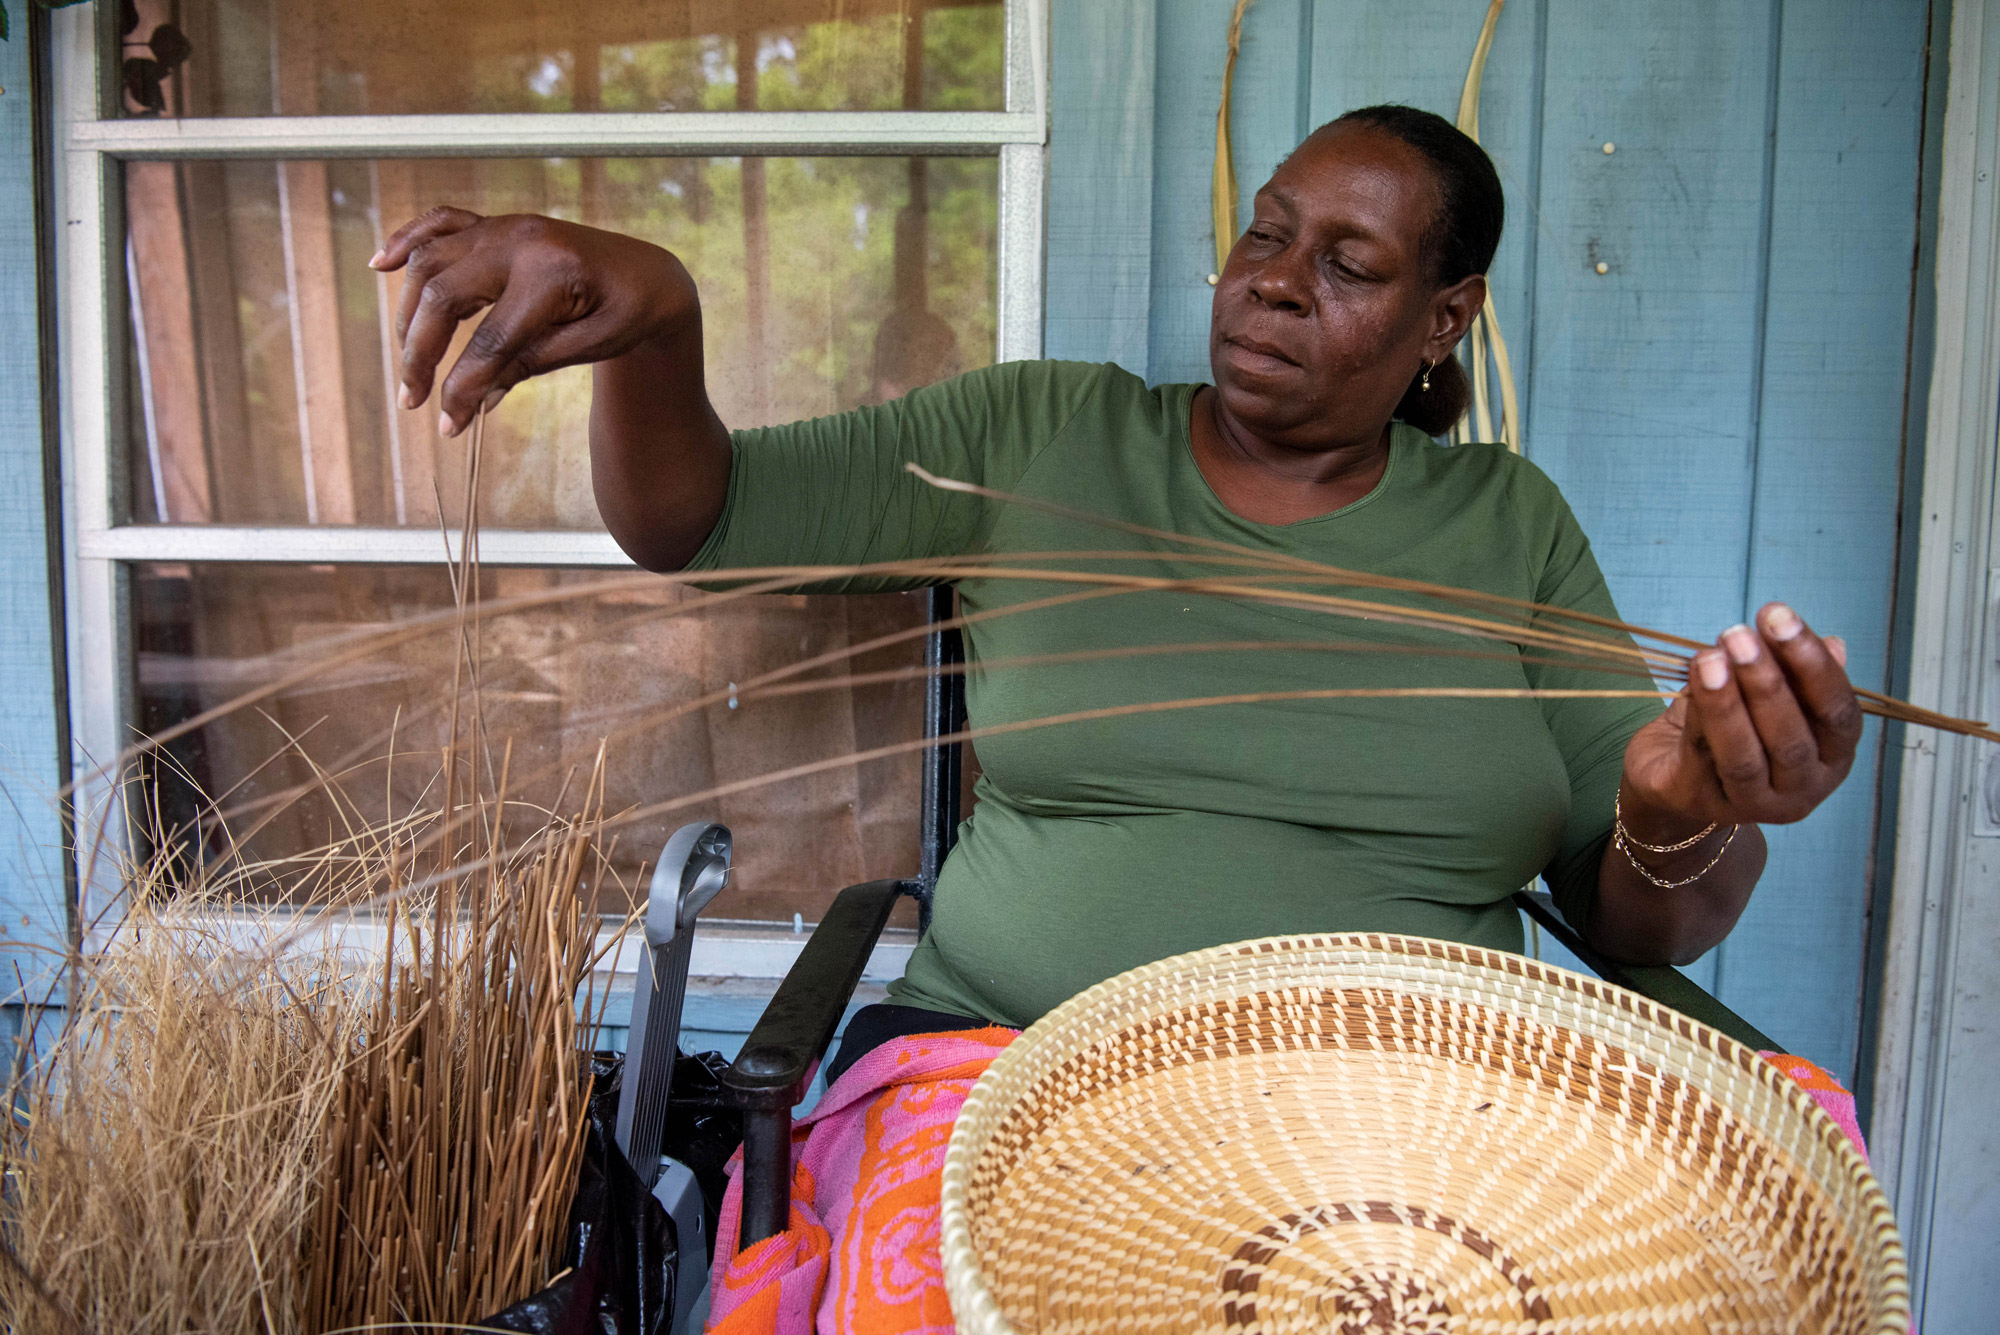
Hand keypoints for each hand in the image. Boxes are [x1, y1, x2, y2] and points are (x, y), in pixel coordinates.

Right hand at [371, 207, 696, 436]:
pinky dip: (407, 241)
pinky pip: (442, 223)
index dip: (463, 386)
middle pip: (443, 294)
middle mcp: (520, 240)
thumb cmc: (628, 314)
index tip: (449, 425)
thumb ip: (530, 365)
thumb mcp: (591, 347)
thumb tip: (474, 401)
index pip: (490, 340)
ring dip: (409, 312)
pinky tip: (379, 265)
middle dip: (419, 352)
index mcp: (552, 272)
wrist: (650, 275)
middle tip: (411, 400)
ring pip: (431, 261)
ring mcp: (505, 226)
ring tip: (408, 362)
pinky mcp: (498, 225)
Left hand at [1621, 602, 1862, 833]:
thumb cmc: (1733, 724)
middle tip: (1738, 635)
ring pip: (1744, 757)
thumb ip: (1792, 670)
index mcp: (1832, 756)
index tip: (1780, 617)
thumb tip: (1832, 643)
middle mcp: (1803, 788)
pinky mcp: (1702, 803)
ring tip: (1710, 658)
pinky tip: (1689, 681)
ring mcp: (1754, 805)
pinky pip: (1699, 760)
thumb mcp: (1767, 692)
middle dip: (1766, 682)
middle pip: (1791, 739)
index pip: (1837, 712)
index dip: (1814, 664)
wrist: (1673, 774)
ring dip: (1727, 703)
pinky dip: (1695, 718)